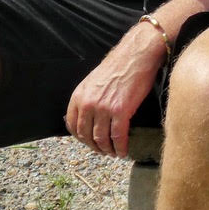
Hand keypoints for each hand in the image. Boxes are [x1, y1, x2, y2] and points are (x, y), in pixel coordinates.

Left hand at [65, 23, 167, 156]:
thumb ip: (89, 97)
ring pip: (101, 138)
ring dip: (107, 149)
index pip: (72, 125)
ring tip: (113, 153)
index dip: (81, 138)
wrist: (136, 56)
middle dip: (94, 147)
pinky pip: (118, 135)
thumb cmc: (119, 66)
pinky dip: (120, 147)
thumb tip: (92, 114)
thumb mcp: (94, 81)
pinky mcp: (121, 111)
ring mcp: (103, 108)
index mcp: (79, 96)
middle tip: (103, 151)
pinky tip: (123, 151)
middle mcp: (88, 104)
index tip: (90, 142)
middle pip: (86, 135)